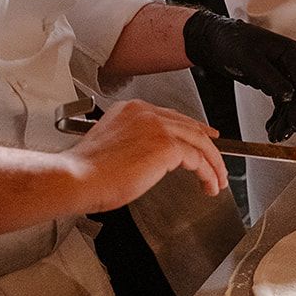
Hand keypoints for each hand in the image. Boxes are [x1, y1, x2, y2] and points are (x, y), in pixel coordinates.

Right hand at [65, 99, 226, 209]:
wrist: (76, 178)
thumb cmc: (85, 171)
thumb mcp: (111, 147)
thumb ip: (133, 144)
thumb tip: (147, 157)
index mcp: (131, 110)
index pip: (170, 116)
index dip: (191, 129)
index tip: (202, 137)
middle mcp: (146, 113)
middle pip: (189, 126)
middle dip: (208, 145)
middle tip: (219, 159)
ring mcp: (157, 127)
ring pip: (198, 142)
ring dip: (213, 163)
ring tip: (217, 180)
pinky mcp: (166, 146)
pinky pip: (198, 159)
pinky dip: (208, 173)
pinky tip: (208, 185)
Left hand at [183, 9, 295, 140]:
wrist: (212, 40)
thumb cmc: (229, 41)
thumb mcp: (249, 60)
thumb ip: (270, 77)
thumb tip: (290, 95)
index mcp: (289, 51)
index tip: (294, 124)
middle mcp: (288, 61)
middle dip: (290, 116)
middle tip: (283, 135)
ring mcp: (281, 71)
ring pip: (288, 100)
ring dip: (283, 119)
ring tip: (275, 136)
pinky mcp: (271, 79)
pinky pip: (279, 100)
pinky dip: (276, 115)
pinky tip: (271, 127)